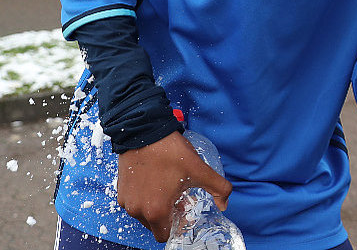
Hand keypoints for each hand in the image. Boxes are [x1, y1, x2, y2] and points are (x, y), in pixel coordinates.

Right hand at [116, 132, 232, 241]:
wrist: (145, 132)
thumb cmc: (170, 152)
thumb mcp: (200, 170)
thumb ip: (218, 189)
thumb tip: (224, 204)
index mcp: (156, 211)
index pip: (164, 235)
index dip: (176, 225)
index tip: (183, 211)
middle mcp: (137, 210)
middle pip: (154, 225)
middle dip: (167, 215)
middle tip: (178, 197)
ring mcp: (126, 201)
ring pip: (143, 214)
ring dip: (155, 206)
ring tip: (167, 187)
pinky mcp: (120, 190)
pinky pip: (134, 202)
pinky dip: (144, 197)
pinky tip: (155, 181)